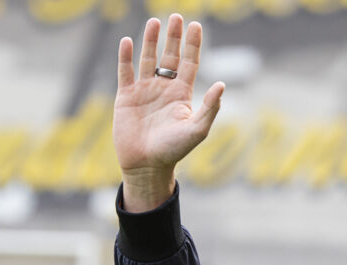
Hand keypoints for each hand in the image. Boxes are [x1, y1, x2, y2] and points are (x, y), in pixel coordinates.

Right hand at [114, 14, 224, 211]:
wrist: (146, 165)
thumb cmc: (174, 150)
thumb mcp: (196, 130)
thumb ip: (210, 108)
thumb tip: (222, 85)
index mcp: (182, 94)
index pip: (189, 63)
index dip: (193, 45)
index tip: (196, 25)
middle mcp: (164, 89)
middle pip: (169, 56)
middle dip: (173, 37)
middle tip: (176, 17)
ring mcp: (144, 91)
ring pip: (148, 59)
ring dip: (151, 41)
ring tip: (155, 22)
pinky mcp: (126, 96)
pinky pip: (125, 72)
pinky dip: (125, 56)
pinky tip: (127, 41)